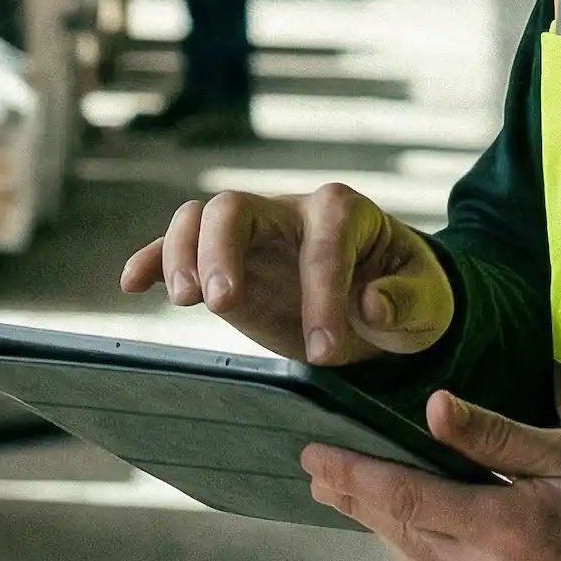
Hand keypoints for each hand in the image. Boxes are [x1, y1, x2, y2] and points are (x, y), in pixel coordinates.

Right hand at [122, 184, 452, 365]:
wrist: (383, 305)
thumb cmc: (407, 298)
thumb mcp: (429, 304)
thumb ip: (407, 301)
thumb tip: (371, 302)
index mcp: (344, 213)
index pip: (323, 246)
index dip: (322, 296)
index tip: (324, 353)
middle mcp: (289, 212)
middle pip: (237, 207)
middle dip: (224, 251)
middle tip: (220, 304)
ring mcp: (252, 234)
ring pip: (201, 218)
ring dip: (183, 253)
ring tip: (186, 302)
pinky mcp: (225, 262)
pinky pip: (178, 246)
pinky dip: (152, 259)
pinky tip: (131, 283)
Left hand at [304, 393, 560, 560]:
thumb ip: (495, 438)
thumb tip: (434, 409)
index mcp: (507, 532)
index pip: (405, 500)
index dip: (353, 478)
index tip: (314, 458)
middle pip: (401, 538)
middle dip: (360, 502)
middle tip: (323, 474)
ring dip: (395, 534)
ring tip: (369, 499)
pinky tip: (431, 542)